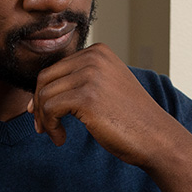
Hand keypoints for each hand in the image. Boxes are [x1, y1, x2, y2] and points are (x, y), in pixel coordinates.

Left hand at [28, 44, 191, 191]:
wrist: (155, 137)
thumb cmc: (130, 119)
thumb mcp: (105, 89)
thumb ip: (78, 83)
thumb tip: (35, 95)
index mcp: (99, 51)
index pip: (55, 68)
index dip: (44, 94)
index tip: (47, 116)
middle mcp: (94, 58)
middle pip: (44, 79)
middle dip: (39, 106)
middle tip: (45, 128)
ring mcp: (90, 76)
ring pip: (43, 95)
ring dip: (45, 120)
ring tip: (56, 135)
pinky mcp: (86, 97)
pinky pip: (49, 109)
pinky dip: (50, 127)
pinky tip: (61, 139)